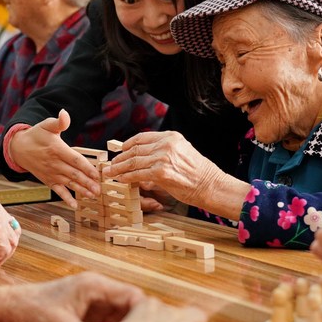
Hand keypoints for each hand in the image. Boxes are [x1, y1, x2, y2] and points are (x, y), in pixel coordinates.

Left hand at [0, 272, 144, 321]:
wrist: (10, 308)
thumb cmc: (33, 311)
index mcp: (94, 285)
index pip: (132, 295)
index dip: (144, 313)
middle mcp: (97, 289)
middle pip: (130, 305)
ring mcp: (93, 300)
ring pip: (121, 315)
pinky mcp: (86, 311)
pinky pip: (108, 321)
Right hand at [9, 110, 100, 205]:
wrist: (19, 148)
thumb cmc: (36, 135)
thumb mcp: (47, 125)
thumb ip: (59, 122)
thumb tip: (65, 113)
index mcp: (56, 149)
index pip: (75, 159)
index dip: (86, 167)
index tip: (97, 174)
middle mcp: (54, 163)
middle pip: (74, 174)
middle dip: (87, 182)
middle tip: (99, 189)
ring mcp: (51, 173)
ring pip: (69, 183)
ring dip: (81, 190)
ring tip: (93, 196)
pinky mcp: (48, 180)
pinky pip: (58, 191)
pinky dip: (66, 198)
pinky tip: (74, 205)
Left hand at [103, 132, 228, 211]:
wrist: (210, 185)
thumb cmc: (198, 173)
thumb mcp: (181, 152)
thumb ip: (163, 150)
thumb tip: (143, 157)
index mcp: (171, 136)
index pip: (142, 137)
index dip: (128, 144)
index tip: (121, 150)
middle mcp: (166, 144)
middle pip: (135, 149)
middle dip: (121, 157)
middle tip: (112, 163)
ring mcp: (162, 158)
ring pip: (133, 162)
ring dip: (119, 168)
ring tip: (111, 172)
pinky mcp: (160, 173)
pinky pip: (137, 174)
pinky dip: (126, 177)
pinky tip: (121, 179)